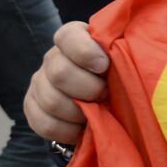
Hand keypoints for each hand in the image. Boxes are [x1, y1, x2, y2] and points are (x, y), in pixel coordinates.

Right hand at [24, 22, 109, 142]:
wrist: (102, 99)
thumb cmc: (116, 73)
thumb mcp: (121, 57)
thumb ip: (121, 50)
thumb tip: (133, 49)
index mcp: (73, 38)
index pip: (67, 36)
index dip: (85, 52)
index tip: (104, 65)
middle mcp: (52, 58)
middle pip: (59, 72)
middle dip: (88, 88)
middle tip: (105, 95)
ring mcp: (39, 82)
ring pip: (52, 101)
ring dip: (79, 112)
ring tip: (96, 112)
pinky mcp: (32, 107)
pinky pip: (44, 124)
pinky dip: (67, 130)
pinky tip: (81, 127)